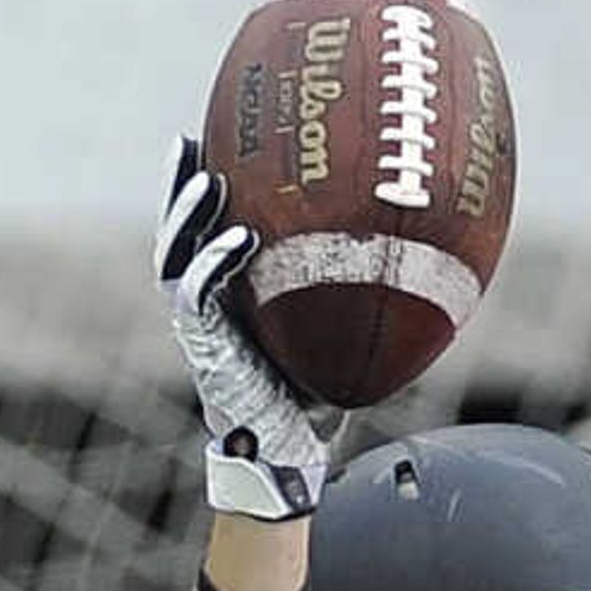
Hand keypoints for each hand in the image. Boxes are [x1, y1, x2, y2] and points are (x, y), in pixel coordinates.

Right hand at [155, 138, 328, 519]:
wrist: (291, 453)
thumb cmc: (317, 394)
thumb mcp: (331, 331)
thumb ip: (347, 291)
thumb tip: (415, 249)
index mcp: (228, 294)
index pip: (203, 230)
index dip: (200, 187)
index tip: (212, 138)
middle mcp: (206, 304)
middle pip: (175, 231)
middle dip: (176, 186)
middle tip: (187, 140)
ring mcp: (200, 326)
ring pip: (175, 256)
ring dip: (186, 215)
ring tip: (207, 178)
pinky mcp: (205, 349)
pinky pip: (198, 294)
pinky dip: (215, 261)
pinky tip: (240, 234)